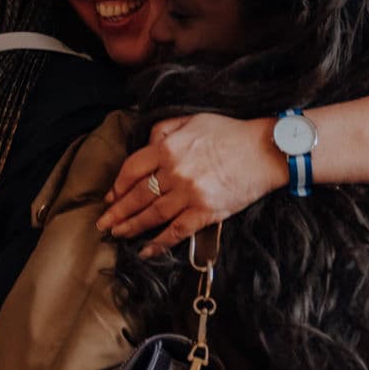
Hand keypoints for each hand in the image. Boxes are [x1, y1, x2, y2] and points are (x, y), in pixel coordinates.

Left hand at [97, 114, 287, 256]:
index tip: (110, 195)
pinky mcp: (206, 212)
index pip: (132, 168)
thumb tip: (146, 143)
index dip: (118, 184)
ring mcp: (189, 194)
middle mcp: (174, 172)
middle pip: (137, 195)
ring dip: (131, 226)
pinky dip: (159, 243)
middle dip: (117, 211)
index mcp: (168, 148)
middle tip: (103, 223)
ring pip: (152, 214)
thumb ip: (165, 129)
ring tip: (117, 234)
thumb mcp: (193, 119)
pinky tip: (146, 250)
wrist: (265, 150)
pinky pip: (177, 231)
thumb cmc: (230, 133)